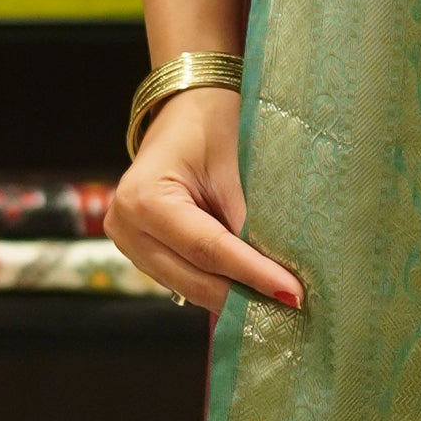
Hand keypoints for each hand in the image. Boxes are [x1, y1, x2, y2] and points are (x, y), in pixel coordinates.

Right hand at [107, 85, 305, 314]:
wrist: (187, 112)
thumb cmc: (212, 125)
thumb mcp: (235, 164)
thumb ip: (250, 219)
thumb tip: (281, 275)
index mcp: (144, 199)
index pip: (208, 249)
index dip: (252, 274)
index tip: (293, 293)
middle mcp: (126, 228)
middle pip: (195, 277)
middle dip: (245, 295)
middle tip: (294, 308)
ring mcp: (130, 245)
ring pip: (190, 287)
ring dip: (235, 297)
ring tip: (280, 306)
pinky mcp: (144, 253)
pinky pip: (187, 280)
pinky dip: (221, 286)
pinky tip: (255, 292)